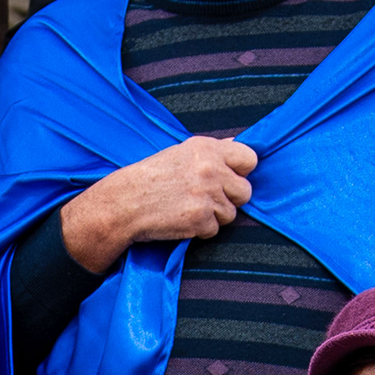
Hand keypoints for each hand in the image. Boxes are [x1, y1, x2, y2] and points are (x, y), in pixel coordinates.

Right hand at [60, 136, 255, 271]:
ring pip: (230, 214)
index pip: (250, 159)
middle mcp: (210, 169)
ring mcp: (207, 195)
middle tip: (206, 200)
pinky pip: (214, 230)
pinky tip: (181, 221)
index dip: (241, 172)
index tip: (228, 179)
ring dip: (213, 216)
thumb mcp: (180, 153)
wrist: (125, 203)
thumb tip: (237, 144)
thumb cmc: (150, 178)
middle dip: (230, 199)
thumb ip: (212, 151)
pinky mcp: (200, 219)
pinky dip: (200, 230)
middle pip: (245, 191)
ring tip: (189, 209)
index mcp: (207, 148)